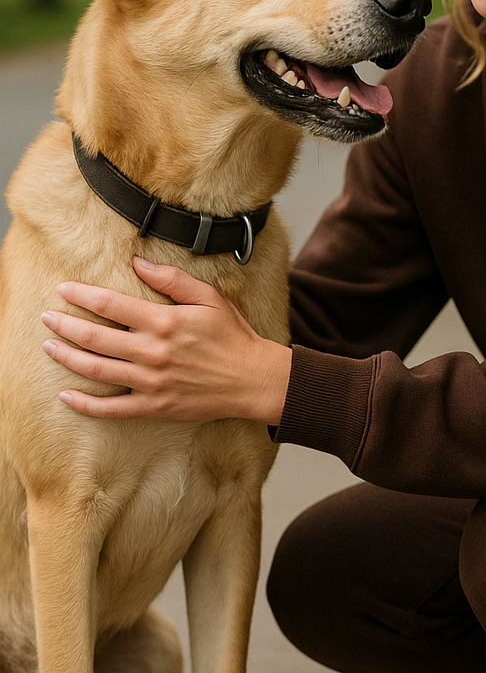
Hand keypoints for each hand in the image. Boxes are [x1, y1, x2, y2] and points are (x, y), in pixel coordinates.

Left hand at [40, 257, 291, 424]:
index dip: (82, 296)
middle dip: (65, 326)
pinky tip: (66, 396)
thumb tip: (138, 263)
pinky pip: (112, 409)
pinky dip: (86, 405)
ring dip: (68, 358)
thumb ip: (172, 280)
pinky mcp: (155, 406)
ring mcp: (151, 382)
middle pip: (95, 338)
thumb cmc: (233, 336)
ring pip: (97, 370)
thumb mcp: (209, 298)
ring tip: (49, 347)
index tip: (63, 290)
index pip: (111, 306)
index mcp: (164, 322)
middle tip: (46, 318)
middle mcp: (152, 352)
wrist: (252, 380)